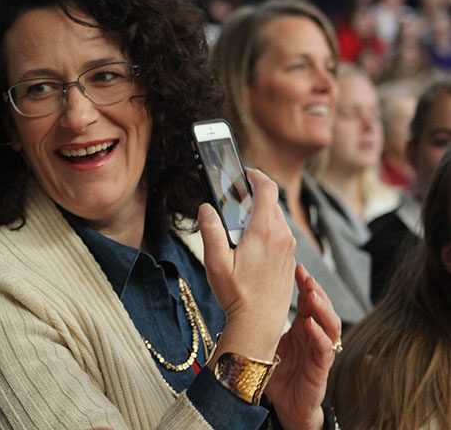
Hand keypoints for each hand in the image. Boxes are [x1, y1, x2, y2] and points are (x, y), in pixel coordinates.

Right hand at [198, 168, 295, 361]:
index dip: (255, 176)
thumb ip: (210, 230)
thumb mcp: (215, 261)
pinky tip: (248, 244)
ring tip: (237, 225)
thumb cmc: (236, 294)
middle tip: (232, 200)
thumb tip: (206, 208)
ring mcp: (289, 248)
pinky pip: (280, 234)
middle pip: (271, 202)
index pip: (267, 188)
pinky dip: (266, 230)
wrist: (259, 324)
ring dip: (259, 214)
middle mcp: (282, 235)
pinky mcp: (289, 260)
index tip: (243, 173)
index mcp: (265, 230)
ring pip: (276, 218)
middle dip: (253, 196)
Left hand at [266, 263, 340, 429]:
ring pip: (330, 325)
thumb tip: (233, 294)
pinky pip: (325, 350)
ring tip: (312, 294)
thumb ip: (258, 320)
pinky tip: (311, 325)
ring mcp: (319, 351)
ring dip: (322, 308)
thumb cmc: (276, 370)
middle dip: (315, 289)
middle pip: (322, 307)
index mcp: (302, 326)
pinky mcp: (320, 368)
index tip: (296, 265)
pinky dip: (319, 337)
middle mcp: (314, 335)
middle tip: (305, 275)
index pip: (307, 299)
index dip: (305, 283)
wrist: (284, 404)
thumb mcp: (266, 340)